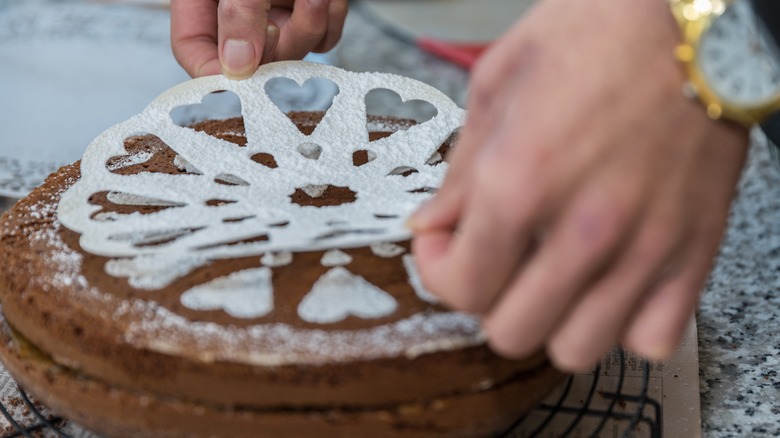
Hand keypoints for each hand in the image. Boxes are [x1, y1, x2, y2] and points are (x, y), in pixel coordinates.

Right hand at [171, 0, 347, 78]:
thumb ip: (238, 12)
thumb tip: (238, 64)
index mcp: (201, 4)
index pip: (199, 55)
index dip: (219, 74)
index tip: (245, 79)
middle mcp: (238, 12)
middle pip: (257, 58)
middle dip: (284, 37)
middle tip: (296, 8)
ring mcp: (275, 10)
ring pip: (297, 47)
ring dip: (313, 21)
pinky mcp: (306, 6)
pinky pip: (324, 32)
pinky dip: (330, 14)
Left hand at [409, 0, 748, 370]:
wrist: (694, 19)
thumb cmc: (598, 31)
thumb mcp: (500, 82)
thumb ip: (459, 169)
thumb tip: (432, 224)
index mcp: (520, 181)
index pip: (459, 287)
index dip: (438, 269)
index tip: (445, 244)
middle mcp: (582, 229)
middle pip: (511, 331)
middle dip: (488, 296)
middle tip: (493, 256)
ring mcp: (643, 249)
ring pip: (576, 348)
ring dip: (550, 319)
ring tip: (549, 274)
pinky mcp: (692, 253)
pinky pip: (650, 339)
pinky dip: (621, 323)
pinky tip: (608, 282)